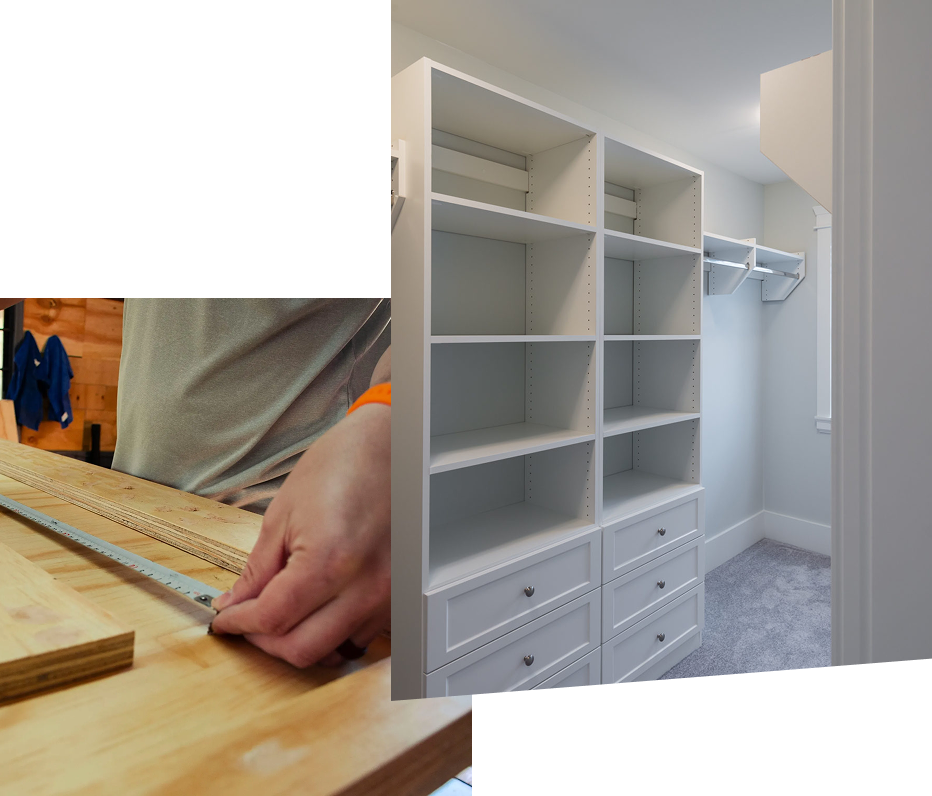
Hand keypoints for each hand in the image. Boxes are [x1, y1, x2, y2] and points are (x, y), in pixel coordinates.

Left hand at [208, 401, 389, 666]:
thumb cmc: (342, 465)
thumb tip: (236, 604)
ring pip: (333, 651)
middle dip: (265, 642)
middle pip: (302, 649)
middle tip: (247, 622)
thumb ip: (258, 570)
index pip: (273, 619)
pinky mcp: (398, 596)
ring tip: (282, 616)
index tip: (226, 619)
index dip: (240, 623)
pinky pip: (360, 637)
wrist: (391, 446)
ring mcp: (387, 595)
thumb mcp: (284, 513)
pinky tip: (318, 611)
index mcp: (330, 560)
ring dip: (301, 641)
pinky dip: (333, 635)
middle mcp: (365, 586)